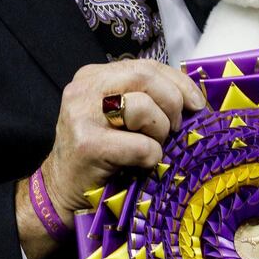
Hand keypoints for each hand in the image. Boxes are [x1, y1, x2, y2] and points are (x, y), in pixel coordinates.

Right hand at [16, 60, 205, 258]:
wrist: (61, 192)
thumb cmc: (100, 155)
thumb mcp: (118, 116)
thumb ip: (145, 98)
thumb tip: (193, 97)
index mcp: (93, 76)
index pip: (147, 66)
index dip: (179, 82)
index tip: (197, 104)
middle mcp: (84, 89)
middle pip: (146, 77)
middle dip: (173, 102)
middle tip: (175, 128)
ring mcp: (82, 115)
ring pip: (143, 107)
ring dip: (160, 133)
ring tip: (150, 147)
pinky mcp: (87, 145)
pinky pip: (141, 146)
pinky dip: (151, 158)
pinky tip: (141, 165)